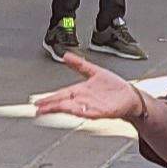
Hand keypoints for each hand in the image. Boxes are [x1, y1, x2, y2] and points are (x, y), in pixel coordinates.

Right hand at [30, 53, 149, 124]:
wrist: (129, 96)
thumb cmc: (113, 87)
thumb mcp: (94, 71)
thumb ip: (79, 64)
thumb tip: (65, 55)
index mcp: (80, 91)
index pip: (60, 95)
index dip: (49, 98)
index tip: (37, 102)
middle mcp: (83, 101)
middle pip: (63, 103)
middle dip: (50, 106)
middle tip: (37, 110)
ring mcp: (91, 107)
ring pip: (72, 109)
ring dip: (60, 109)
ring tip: (48, 111)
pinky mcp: (101, 112)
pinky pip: (88, 112)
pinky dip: (79, 111)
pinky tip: (71, 110)